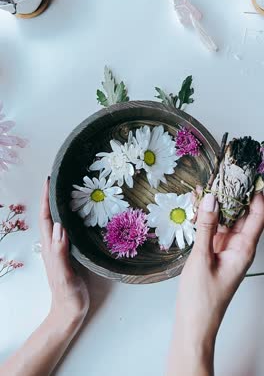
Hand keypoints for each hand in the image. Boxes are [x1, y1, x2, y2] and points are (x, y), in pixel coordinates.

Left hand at [39, 179, 88, 332]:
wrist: (69, 311)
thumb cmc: (68, 295)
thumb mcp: (64, 275)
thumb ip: (60, 252)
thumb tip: (59, 228)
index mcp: (51, 248)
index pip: (46, 218)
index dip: (45, 200)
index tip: (48, 182)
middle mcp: (53, 246)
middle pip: (49, 217)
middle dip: (49, 198)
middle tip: (57, 181)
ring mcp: (60, 250)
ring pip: (57, 223)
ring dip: (57, 207)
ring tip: (65, 192)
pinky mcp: (68, 254)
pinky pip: (66, 232)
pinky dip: (68, 219)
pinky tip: (75, 217)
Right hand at [168, 192, 263, 375]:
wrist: (193, 324)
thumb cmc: (201, 297)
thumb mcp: (201, 258)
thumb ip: (206, 226)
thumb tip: (210, 197)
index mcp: (243, 249)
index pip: (258, 216)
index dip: (257, 195)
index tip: (250, 174)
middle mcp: (238, 247)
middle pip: (241, 214)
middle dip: (234, 193)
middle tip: (224, 172)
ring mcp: (225, 249)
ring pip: (225, 220)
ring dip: (217, 203)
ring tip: (208, 182)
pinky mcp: (213, 252)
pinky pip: (213, 229)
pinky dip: (206, 216)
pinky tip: (197, 203)